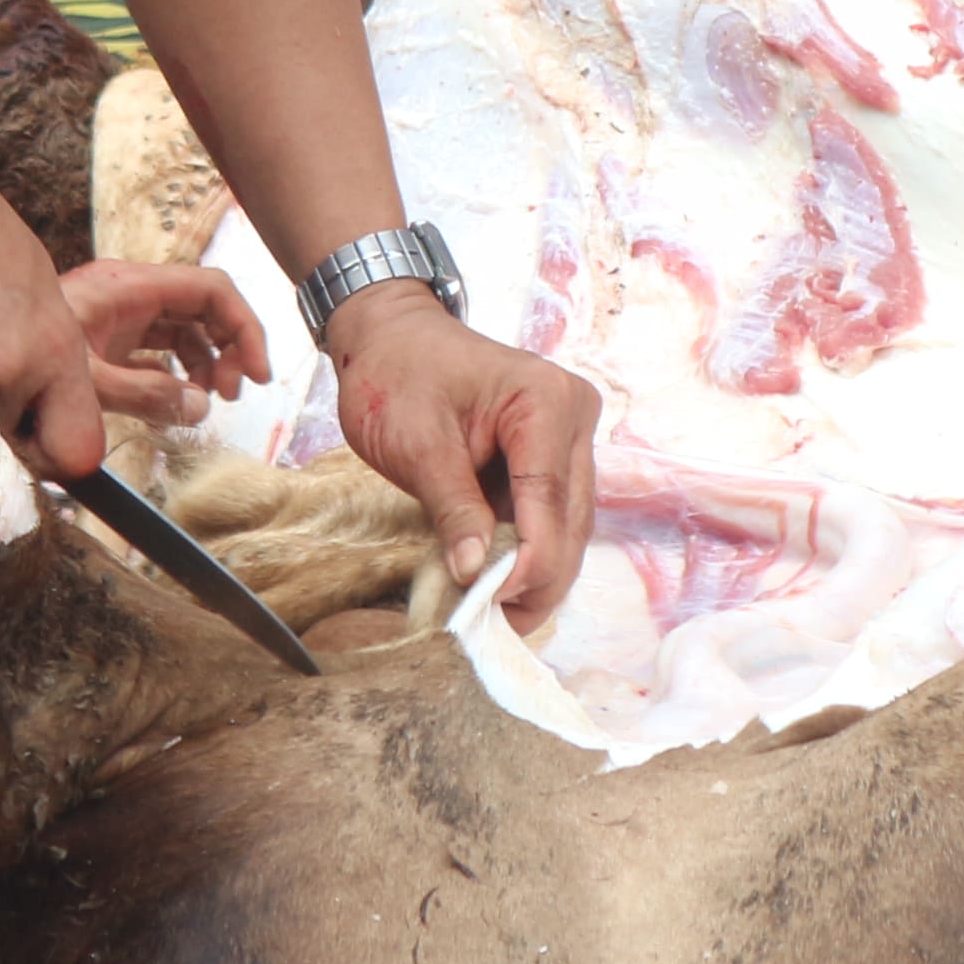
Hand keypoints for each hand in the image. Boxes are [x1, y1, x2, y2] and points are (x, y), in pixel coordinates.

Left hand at [58, 259, 270, 425]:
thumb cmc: (23, 354)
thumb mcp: (89, 380)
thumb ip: (146, 393)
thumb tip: (200, 408)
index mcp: (130, 287)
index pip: (211, 291)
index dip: (243, 327)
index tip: (256, 374)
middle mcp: (130, 295)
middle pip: (203, 310)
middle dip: (227, 348)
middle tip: (232, 394)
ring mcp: (119, 317)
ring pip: (183, 332)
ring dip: (204, 364)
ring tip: (206, 403)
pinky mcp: (107, 339)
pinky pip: (158, 351)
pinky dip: (175, 375)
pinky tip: (175, 404)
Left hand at [321, 283, 599, 623]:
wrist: (390, 334)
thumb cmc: (397, 372)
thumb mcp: (416, 442)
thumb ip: (452, 507)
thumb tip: (475, 574)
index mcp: (546, 401)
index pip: (549, 500)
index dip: (528, 563)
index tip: (493, 609)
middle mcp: (572, 416)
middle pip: (571, 521)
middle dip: (538, 579)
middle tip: (495, 629)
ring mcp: (567, 437)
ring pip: (567, 525)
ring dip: (536, 572)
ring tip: (495, 617)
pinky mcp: (551, 456)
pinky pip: (548, 515)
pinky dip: (525, 552)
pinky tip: (498, 585)